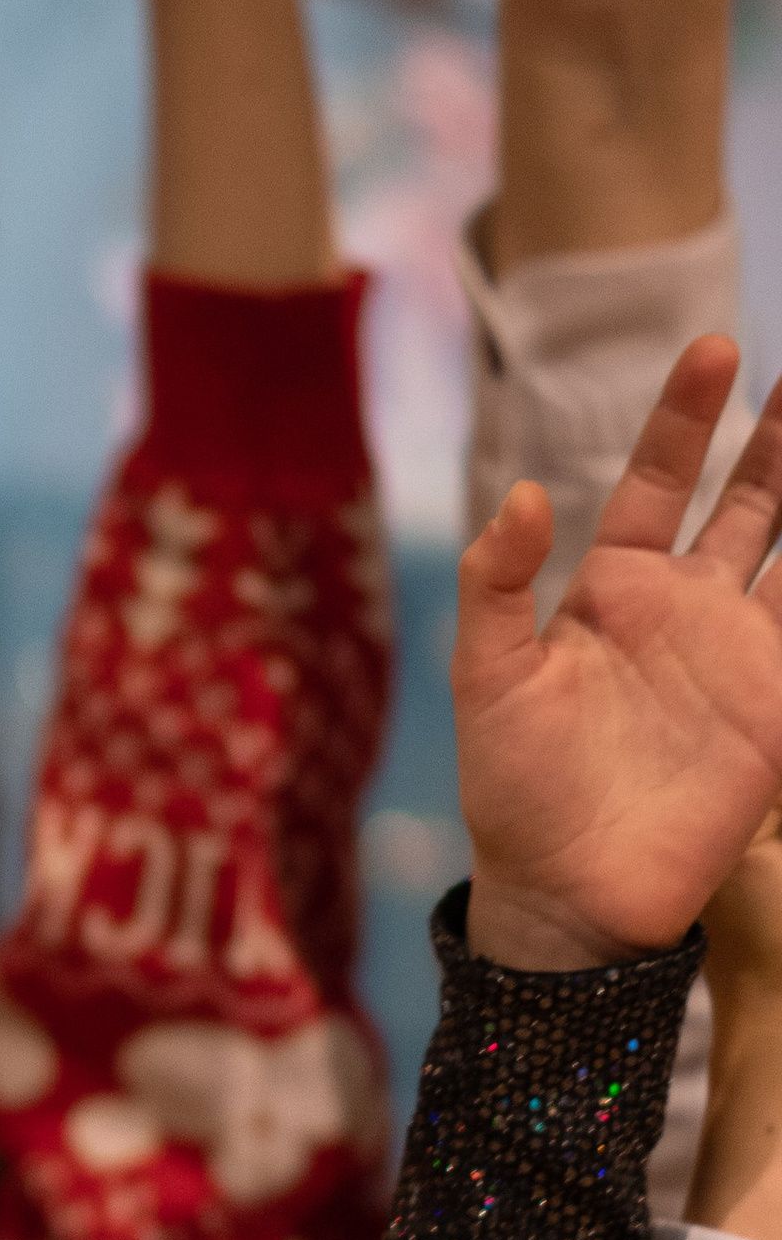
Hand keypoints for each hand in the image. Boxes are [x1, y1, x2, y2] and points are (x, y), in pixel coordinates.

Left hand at [459, 337, 781, 969]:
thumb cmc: (514, 787)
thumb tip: (517, 496)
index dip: (684, 418)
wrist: (567, 891)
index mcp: (612, 589)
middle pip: (747, 503)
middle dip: (780, 441)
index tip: (714, 348)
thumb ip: (497, 586)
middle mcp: (684, 610)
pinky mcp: (773, 709)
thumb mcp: (487, 678)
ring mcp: (737, 657)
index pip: (656, 480)